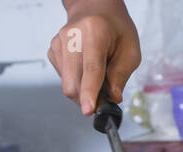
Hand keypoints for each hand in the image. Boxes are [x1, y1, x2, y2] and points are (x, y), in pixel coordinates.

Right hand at [47, 0, 140, 115]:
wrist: (95, 10)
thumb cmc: (115, 29)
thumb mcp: (130, 50)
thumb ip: (121, 75)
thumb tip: (113, 97)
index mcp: (94, 31)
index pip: (91, 67)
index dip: (89, 91)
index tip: (88, 109)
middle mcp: (71, 36)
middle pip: (73, 80)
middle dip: (88, 98)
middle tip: (105, 100)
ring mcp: (58, 43)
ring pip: (67, 83)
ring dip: (84, 91)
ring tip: (99, 79)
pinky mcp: (53, 51)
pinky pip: (64, 78)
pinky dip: (78, 82)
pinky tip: (86, 71)